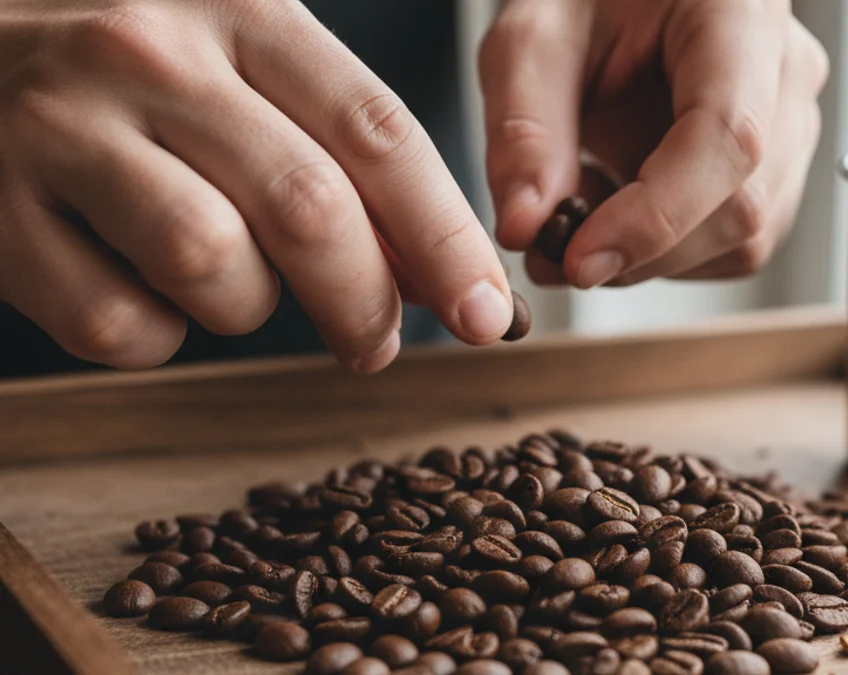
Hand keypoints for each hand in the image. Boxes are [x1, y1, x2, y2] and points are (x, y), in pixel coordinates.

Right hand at [0, 0, 511, 372]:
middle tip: (375, 346)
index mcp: (241, 9)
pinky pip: (117, 323)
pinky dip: (152, 337)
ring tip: (231, 290)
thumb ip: (336, 154)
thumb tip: (433, 272)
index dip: (447, 238)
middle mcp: (151, 53)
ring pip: (213, 264)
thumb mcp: (242, 71)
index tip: (491, 315)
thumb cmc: (131, 77)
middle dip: (365, 302)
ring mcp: (61, 126)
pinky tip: (138, 291)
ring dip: (247, 310)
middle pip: (309, 206)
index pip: (378, 132)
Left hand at [480, 0, 827, 287]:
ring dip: (649, 256)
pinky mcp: (776, 169)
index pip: (727, 138)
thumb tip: (526, 227)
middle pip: (741, 207)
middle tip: (549, 247)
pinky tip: (619, 206)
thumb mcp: (529, 40)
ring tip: (581, 204)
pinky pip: (733, 245)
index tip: (579, 258)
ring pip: (741, 241)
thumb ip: (524, 131)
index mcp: (743, 14)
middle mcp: (786, 73)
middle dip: (639, 251)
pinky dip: (665, 251)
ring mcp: (791, 125)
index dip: (656, 217)